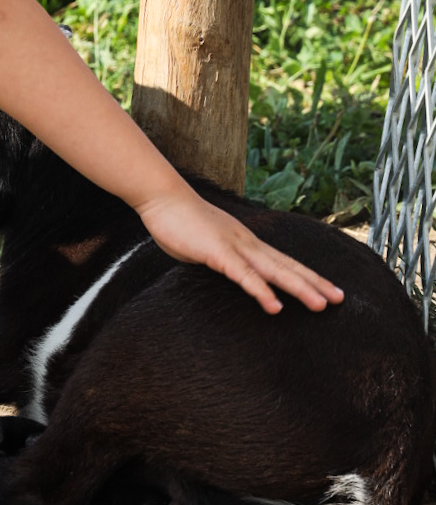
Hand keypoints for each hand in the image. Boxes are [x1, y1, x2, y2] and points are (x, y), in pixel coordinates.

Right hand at [136, 188, 344, 314]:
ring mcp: (236, 247)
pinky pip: (244, 276)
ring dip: (300, 288)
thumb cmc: (181, 222)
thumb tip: (228, 270)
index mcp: (247, 242)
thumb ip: (222, 259)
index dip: (307, 276)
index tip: (328, 289)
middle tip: (340, 299)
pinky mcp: (219, 254)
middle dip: (315, 283)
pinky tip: (275, 307)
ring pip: (274, 271)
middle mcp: (248, 243)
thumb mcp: (208, 245)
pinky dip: (262, 291)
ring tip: (321, 305)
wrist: (163, 198)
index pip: (284, 261)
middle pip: (288, 266)